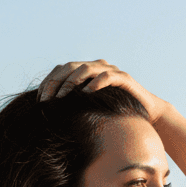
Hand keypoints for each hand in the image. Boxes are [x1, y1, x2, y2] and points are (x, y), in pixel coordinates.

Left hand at [37, 59, 168, 124]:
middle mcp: (96, 67)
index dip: (48, 83)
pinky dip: (95, 84)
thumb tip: (47, 119)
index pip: (60, 70)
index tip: (39, 101)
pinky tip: (86, 95)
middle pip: (69, 67)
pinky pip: (107, 76)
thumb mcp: (88, 111)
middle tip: (47, 101)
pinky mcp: (124, 78)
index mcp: (85, 72)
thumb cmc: (114, 115)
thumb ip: (72, 108)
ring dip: (71, 83)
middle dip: (55, 83)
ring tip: (63, 98)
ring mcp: (110, 70)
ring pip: (86, 69)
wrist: (145, 114)